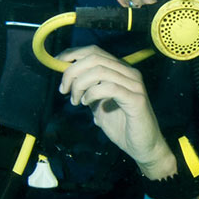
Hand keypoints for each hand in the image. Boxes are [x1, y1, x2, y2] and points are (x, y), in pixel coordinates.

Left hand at [56, 46, 165, 164]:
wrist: (142, 147)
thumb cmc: (121, 126)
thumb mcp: (98, 104)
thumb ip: (87, 89)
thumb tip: (67, 78)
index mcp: (120, 70)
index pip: (94, 51)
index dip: (73, 54)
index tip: (57, 64)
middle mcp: (129, 73)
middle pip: (94, 58)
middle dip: (72, 72)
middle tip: (64, 90)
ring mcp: (134, 84)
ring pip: (99, 70)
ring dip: (80, 84)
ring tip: (76, 101)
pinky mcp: (136, 99)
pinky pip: (109, 88)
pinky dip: (92, 93)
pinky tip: (87, 104)